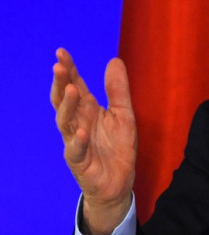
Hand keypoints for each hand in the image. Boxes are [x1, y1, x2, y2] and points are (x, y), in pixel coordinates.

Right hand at [51, 48, 136, 234]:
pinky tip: (82, 131)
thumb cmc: (117, 147)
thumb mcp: (124, 114)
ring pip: (65, 121)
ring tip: (70, 88)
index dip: (68, 69)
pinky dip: (78, 140)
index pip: (74, 85)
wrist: (119, 182)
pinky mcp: (80, 161)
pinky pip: (76, 149)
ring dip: (66, 105)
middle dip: (60, 83)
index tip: (61, 52)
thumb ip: (118, 89)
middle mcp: (77, 123)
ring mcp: (75, 141)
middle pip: (63, 100)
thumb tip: (114, 60)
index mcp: (87, 110)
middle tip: (58, 65)